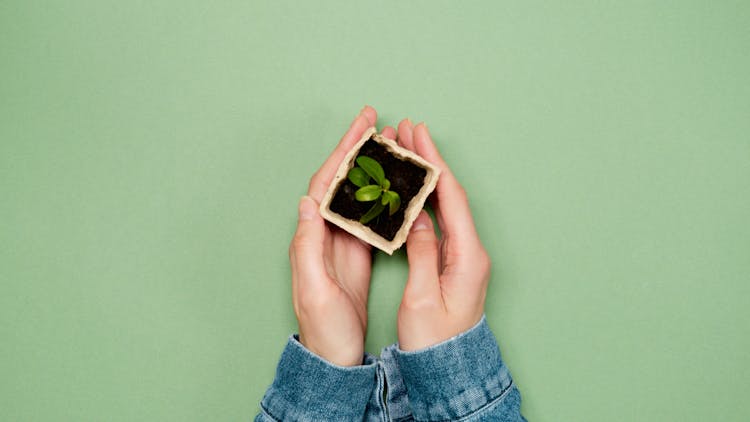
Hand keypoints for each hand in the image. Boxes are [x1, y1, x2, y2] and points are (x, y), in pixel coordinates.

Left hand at [289, 106, 396, 365]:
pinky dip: (384, 193)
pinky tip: (396, 183)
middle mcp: (325, 232)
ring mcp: (342, 241)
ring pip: (358, 192)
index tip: (361, 126)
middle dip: (357, 148)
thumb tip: (308, 202)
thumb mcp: (314, 289)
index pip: (326, 183)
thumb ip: (308, 246)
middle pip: (342, 180)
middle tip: (375, 120)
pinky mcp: (358, 252)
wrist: (334, 354)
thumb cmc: (323, 327)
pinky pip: (371, 213)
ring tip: (389, 142)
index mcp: (312, 236)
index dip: (343, 152)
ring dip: (372, 165)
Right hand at [395, 120, 491, 350]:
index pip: (451, 198)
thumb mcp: (423, 297)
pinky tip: (410, 189)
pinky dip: (423, 199)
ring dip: (425, 177)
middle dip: (429, 161)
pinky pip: (439, 221)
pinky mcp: (452, 262)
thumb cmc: (436, 339)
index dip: (434, 164)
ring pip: (444, 205)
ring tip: (406, 151)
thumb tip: (417, 218)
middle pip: (449, 195)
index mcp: (468, 256)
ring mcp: (462, 256)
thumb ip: (421, 253)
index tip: (419, 138)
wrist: (449, 366)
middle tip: (409, 132)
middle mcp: (470, 251)